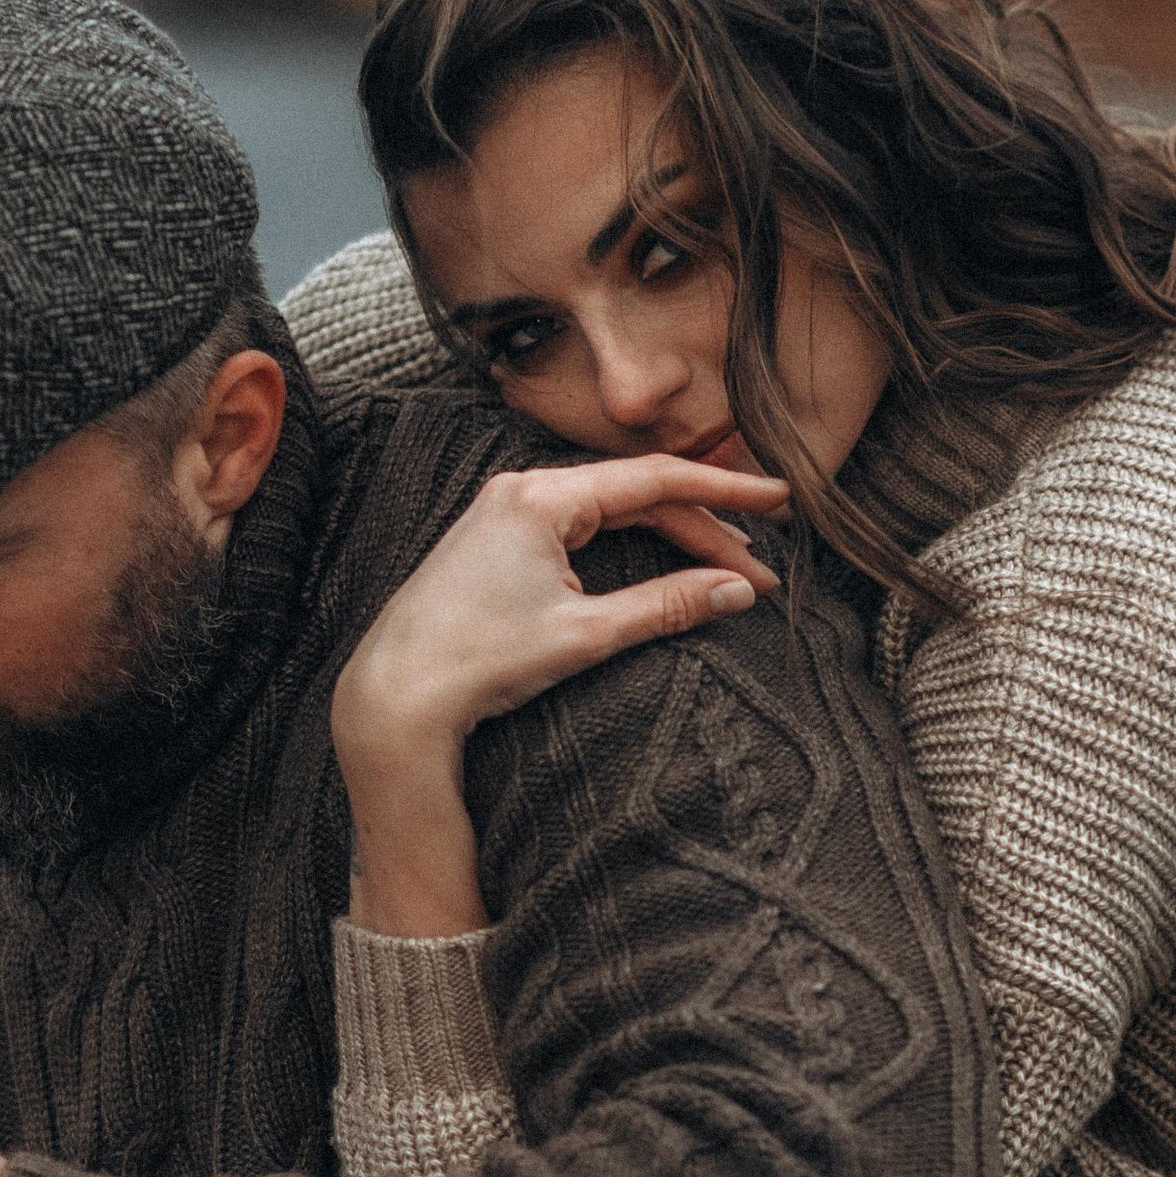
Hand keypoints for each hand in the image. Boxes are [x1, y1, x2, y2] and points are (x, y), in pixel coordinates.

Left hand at [331, 454, 788, 937]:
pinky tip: (661, 566)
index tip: (778, 499)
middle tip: (758, 569)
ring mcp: (505, 513)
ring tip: (723, 571)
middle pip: (636, 496)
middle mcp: (520, 490)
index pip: (654, 479)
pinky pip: (580, 528)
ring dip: (668, 539)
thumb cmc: (480, 662)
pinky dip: (627, 546)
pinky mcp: (496, 542)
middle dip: (702, 530)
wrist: (397, 696)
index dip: (724, 492)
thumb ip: (666, 606)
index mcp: (540, 497)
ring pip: (609, 513)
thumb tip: (735, 591)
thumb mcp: (586, 635)